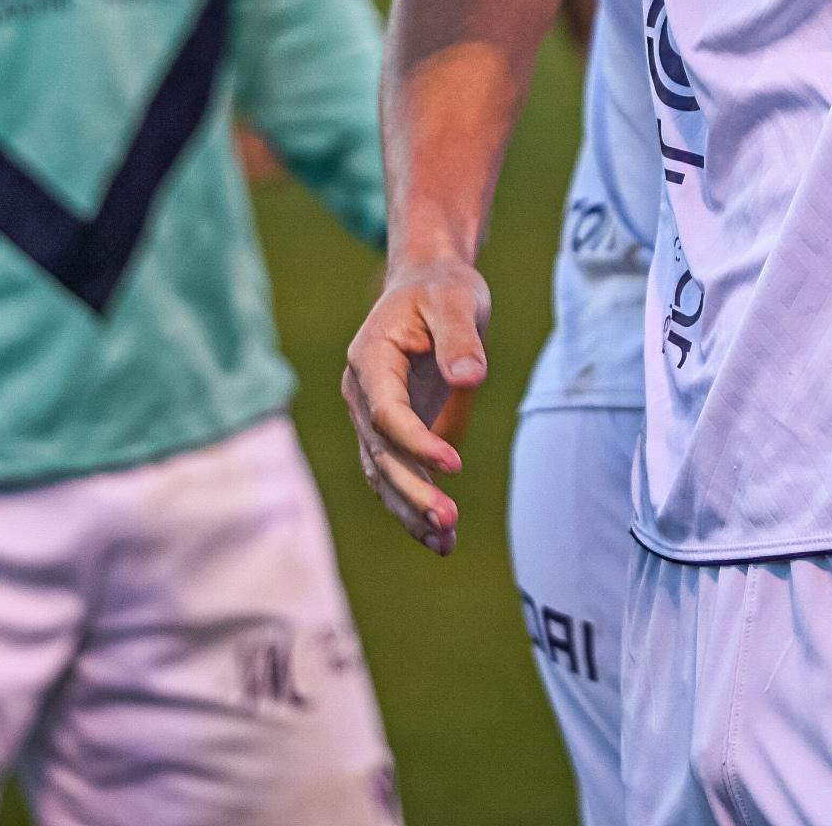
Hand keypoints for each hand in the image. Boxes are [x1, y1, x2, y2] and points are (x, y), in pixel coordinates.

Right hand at [340, 256, 492, 553]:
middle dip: (413, 491)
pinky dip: (414, 506)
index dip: (416, 441)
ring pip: (383, 473)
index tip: (454, 463)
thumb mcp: (456, 300)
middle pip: (381, 452)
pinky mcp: (389, 433)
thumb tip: (470, 378)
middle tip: (449, 521)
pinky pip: (395, 475)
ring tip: (445, 543)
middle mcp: (362, 393)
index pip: (385, 412)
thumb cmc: (442, 290)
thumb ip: (461, 338)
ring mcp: (371, 416)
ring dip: (411, 510)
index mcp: (371, 358)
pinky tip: (440, 539)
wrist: (428, 287)